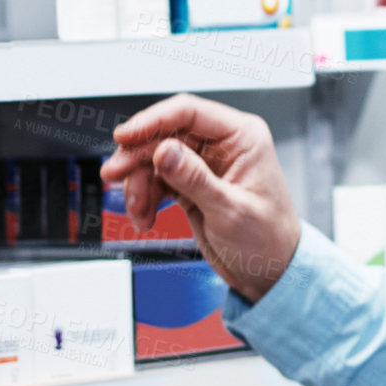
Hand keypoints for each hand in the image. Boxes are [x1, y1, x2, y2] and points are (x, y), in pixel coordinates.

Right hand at [101, 95, 299, 302]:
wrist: (269, 272)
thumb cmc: (268, 239)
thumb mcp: (231, 211)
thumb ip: (195, 179)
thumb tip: (165, 151)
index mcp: (242, 137)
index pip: (190, 113)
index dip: (153, 121)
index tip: (125, 137)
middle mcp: (222, 145)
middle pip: (165, 134)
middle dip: (137, 156)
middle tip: (115, 175)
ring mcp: (204, 164)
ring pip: (154, 158)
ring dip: (139, 183)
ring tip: (137, 209)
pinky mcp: (190, 183)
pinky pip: (156, 179)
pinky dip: (145, 197)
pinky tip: (144, 216)